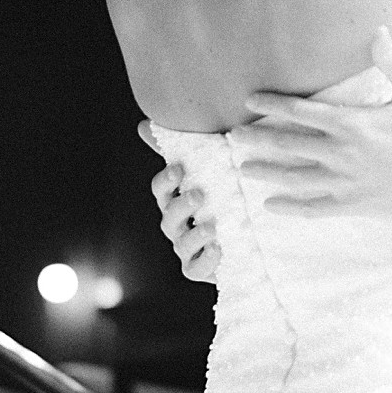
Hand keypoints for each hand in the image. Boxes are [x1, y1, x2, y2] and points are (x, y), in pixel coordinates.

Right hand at [141, 126, 219, 283]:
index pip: (160, 190)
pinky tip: (219, 248)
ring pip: (181, 244)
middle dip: (181, 206)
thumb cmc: (222, 198)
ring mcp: (186, 249)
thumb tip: (144, 123)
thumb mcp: (210, 172)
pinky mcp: (200, 269)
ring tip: (213, 226)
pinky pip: (195, 269)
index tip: (179, 169)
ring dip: (195, 235)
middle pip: (168, 217)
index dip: (166, 180)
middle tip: (199, 194)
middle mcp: (176, 225)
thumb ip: (183, 149)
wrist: (248, 240)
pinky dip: (206, 260)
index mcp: (175, 200)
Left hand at [234, 29, 391, 224]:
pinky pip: (314, 208)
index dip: (272, 105)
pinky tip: (271, 206)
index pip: (301, 111)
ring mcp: (346, 181)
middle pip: (288, 145)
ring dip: (267, 173)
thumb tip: (378, 29)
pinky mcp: (355, 205)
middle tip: (234, 137)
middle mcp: (343, 152)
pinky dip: (290, 207)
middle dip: (258, 140)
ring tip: (244, 169)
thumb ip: (389, 62)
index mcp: (353, 122)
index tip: (250, 101)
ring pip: (295, 177)